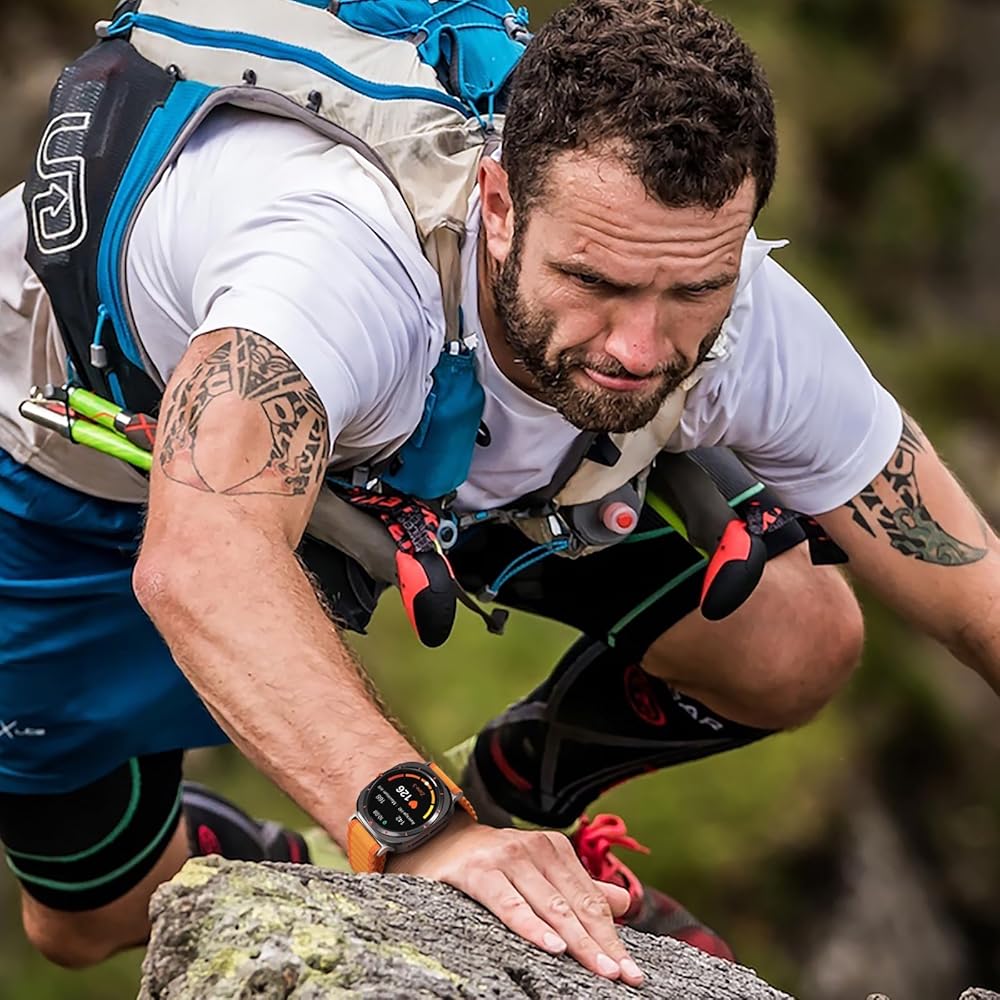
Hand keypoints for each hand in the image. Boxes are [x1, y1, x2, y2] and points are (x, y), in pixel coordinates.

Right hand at [387, 814, 644, 986]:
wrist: (436, 840)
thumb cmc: (491, 863)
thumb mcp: (537, 870)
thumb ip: (579, 887)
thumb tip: (623, 904)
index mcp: (555, 850)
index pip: (591, 900)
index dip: (612, 937)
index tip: (633, 972)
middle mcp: (536, 849)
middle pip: (576, 905)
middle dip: (603, 944)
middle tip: (625, 977)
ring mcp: (508, 858)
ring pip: (550, 906)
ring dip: (578, 941)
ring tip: (602, 970)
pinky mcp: (479, 871)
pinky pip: (510, 904)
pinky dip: (532, 926)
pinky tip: (553, 947)